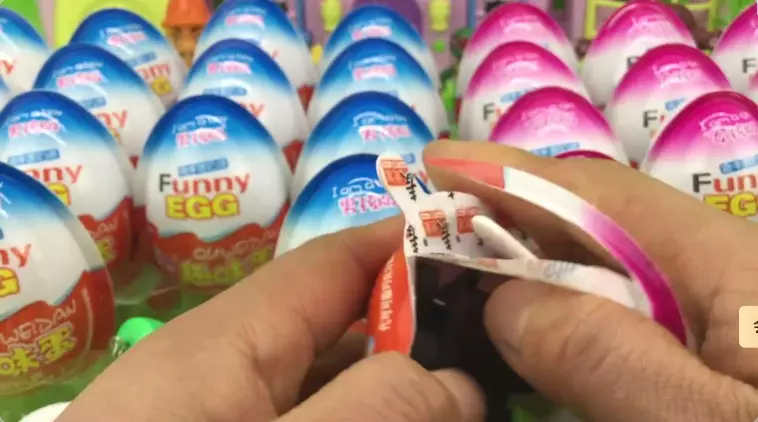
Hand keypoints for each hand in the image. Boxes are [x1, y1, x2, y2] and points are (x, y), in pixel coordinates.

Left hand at [58, 218, 484, 421]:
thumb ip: (374, 411)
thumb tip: (457, 378)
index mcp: (225, 344)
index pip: (333, 263)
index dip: (410, 247)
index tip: (485, 258)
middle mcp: (225, 377)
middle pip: (342, 334)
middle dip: (420, 343)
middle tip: (499, 364)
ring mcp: (227, 421)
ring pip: (332, 394)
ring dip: (397, 402)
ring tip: (471, 408)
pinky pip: (304, 419)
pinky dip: (354, 420)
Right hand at [424, 140, 757, 420]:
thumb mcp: (703, 418)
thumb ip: (607, 355)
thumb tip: (503, 301)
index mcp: (731, 264)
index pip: (599, 194)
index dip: (512, 173)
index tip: (435, 163)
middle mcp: (722, 275)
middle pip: (600, 225)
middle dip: (513, 219)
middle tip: (434, 233)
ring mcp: (721, 318)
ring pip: (609, 276)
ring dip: (535, 272)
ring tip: (467, 277)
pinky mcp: (713, 357)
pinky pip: (629, 320)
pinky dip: (571, 320)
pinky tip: (540, 332)